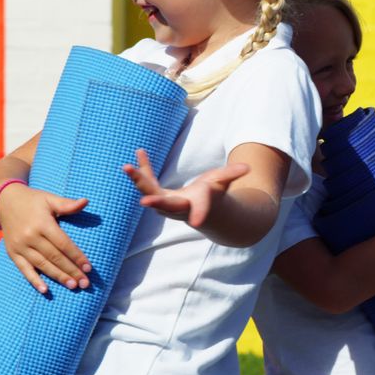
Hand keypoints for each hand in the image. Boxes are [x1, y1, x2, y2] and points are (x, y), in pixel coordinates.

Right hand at [0, 183, 91, 292]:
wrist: (4, 202)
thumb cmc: (34, 201)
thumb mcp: (50, 199)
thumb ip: (67, 204)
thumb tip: (86, 202)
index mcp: (42, 224)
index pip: (63, 244)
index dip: (76, 256)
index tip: (89, 268)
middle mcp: (30, 237)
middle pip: (54, 257)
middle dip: (71, 271)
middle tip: (85, 283)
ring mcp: (20, 246)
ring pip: (42, 265)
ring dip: (58, 277)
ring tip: (73, 286)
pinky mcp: (12, 253)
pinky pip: (24, 269)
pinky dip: (34, 280)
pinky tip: (45, 290)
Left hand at [123, 148, 248, 227]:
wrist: (202, 212)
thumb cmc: (215, 196)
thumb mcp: (223, 183)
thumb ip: (232, 175)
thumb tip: (247, 168)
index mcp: (198, 206)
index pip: (199, 209)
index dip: (200, 214)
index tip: (196, 222)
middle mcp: (178, 208)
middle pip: (165, 205)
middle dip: (156, 203)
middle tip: (144, 202)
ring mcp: (164, 203)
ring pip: (149, 193)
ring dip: (138, 179)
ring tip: (127, 166)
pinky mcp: (156, 195)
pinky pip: (148, 181)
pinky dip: (143, 168)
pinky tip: (140, 151)